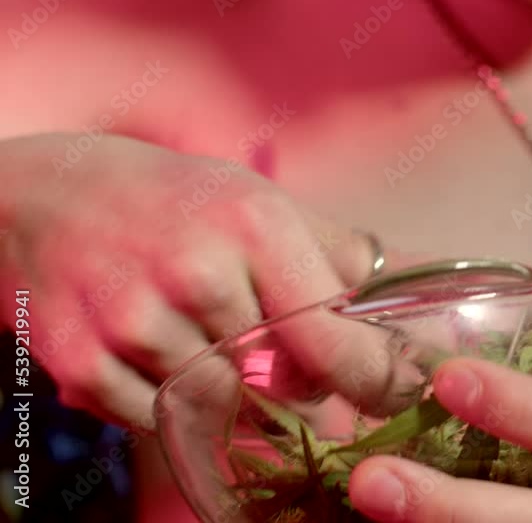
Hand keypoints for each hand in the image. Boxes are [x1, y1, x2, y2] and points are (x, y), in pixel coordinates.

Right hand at [1, 133, 400, 430]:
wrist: (55, 195)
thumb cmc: (179, 201)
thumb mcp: (265, 202)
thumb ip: (336, 254)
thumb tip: (391, 310)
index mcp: (253, 226)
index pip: (331, 338)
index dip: (373, 379)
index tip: (393, 393)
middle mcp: (195, 271)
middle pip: (280, 381)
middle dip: (297, 383)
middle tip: (284, 362)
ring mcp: (133, 319)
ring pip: (221, 405)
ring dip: (231, 392)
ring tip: (213, 345)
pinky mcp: (81, 359)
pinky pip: (157, 419)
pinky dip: (171, 402)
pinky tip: (164, 357)